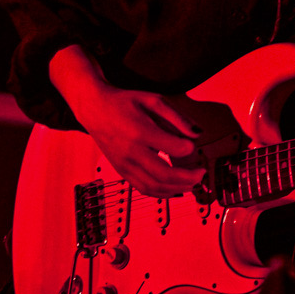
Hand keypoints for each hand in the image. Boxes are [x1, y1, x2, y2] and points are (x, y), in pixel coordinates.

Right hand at [77, 83, 205, 197]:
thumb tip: (196, 134)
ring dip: (177, 188)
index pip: (173, 148)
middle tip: (200, 173)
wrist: (94, 108)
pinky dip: (161, 193)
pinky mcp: (121, 170)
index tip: (192, 145)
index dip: (188, 149)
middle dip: (189, 177)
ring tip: (191, 183)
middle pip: (165, 174)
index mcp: (140, 132)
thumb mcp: (152, 100)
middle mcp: (131, 151)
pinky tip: (173, 189)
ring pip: (155, 186)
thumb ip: (176, 117)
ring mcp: (124, 164)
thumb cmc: (122, 102)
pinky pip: (143, 188)